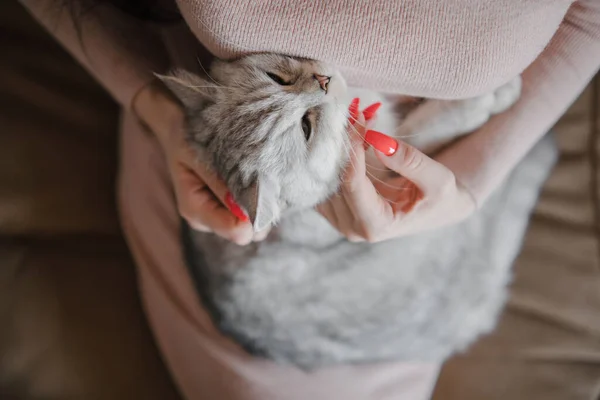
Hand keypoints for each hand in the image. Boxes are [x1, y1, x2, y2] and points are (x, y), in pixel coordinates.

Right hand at [132, 80, 267, 244]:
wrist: (177, 125)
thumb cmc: (186, 136)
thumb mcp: (198, 155)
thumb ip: (220, 184)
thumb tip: (246, 211)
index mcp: (195, 210)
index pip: (237, 231)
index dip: (255, 215)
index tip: (262, 188)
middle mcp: (207, 219)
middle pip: (249, 232)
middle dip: (260, 210)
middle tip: (262, 177)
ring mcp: (218, 215)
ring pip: (255, 223)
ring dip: (261, 202)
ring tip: (256, 173)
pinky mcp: (229, 207)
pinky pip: (254, 211)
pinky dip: (259, 197)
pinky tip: (255, 176)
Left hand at [317, 99, 475, 242]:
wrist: (434, 210)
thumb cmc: (440, 199)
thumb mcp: (439, 181)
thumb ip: (411, 162)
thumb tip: (377, 140)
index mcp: (376, 226)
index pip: (352, 185)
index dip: (353, 149)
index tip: (359, 118)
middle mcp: (351, 227)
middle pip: (334, 179)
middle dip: (344, 142)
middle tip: (357, 110)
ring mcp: (338, 219)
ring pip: (324, 176)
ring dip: (338, 144)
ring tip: (358, 117)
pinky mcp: (334, 208)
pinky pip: (323, 177)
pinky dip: (334, 152)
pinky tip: (350, 132)